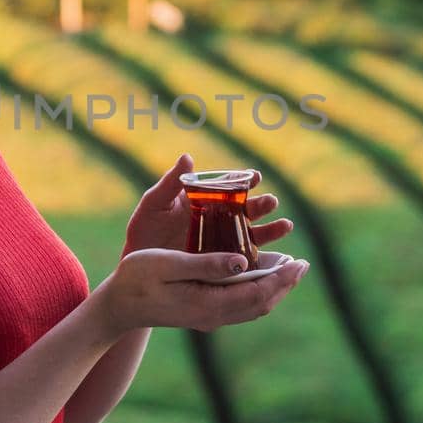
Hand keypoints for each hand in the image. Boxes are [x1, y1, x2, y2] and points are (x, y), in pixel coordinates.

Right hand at [92, 247, 309, 338]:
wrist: (118, 306)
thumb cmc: (137, 278)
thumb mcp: (169, 263)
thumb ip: (207, 263)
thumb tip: (243, 260)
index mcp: (208, 303)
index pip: (258, 293)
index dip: (282, 279)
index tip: (300, 262)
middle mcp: (213, 316)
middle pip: (261, 304)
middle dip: (284, 284)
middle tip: (303, 264)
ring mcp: (209, 317)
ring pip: (253, 307)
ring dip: (273, 289)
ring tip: (289, 270)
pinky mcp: (204, 313)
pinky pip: (241, 305)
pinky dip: (258, 291)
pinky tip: (260, 276)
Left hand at [122, 153, 295, 258]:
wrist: (138, 263)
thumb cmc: (145, 229)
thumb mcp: (154, 203)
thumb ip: (170, 183)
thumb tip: (187, 157)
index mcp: (206, 201)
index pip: (231, 186)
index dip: (245, 180)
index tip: (254, 176)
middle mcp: (220, 220)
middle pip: (248, 210)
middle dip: (263, 205)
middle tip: (271, 202)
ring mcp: (223, 243)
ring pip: (254, 234)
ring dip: (271, 230)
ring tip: (285, 226)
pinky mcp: (223, 264)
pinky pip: (246, 260)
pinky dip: (262, 259)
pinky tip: (275, 259)